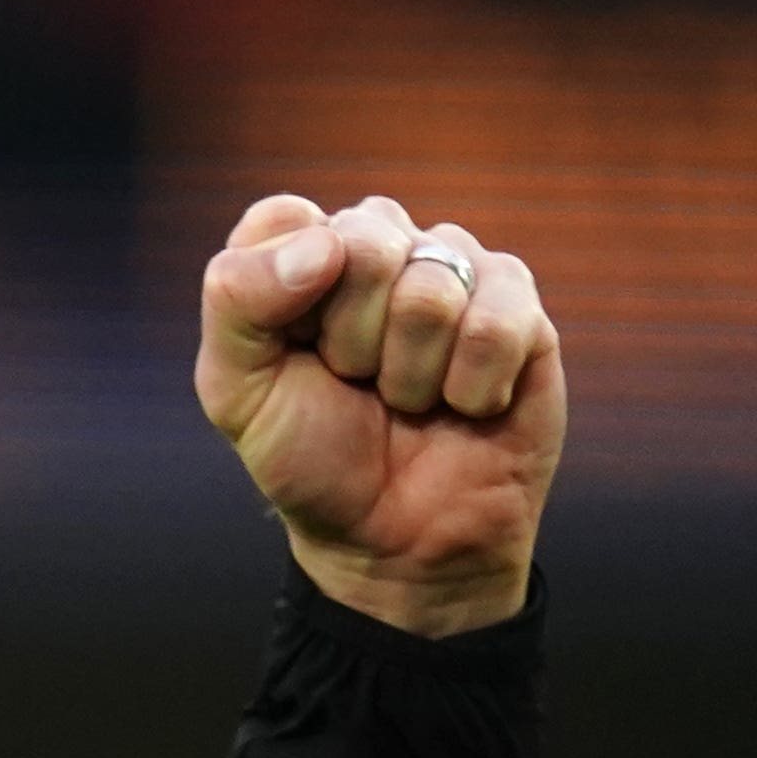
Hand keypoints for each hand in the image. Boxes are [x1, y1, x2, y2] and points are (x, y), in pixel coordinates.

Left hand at [195, 194, 565, 636]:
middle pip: (363, 242)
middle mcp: (379, 248)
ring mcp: (454, 272)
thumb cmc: (311, 458)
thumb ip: (237, 299)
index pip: (286, 218)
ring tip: (408, 401)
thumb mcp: (236, 389)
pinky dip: (470, 385)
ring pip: (430, 287)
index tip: (293, 353)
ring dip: (409, 372)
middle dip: (350, 339)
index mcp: (302, 256)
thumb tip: (327, 244)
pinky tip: (464, 405)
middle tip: (355, 383)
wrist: (392, 539)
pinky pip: (497, 320)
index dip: (285, 295)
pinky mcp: (521, 309)